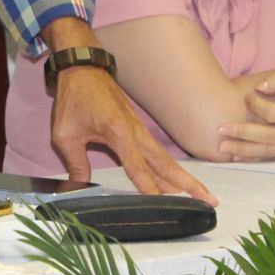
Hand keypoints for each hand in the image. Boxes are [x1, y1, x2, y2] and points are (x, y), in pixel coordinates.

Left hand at [50, 67, 216, 203]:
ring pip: (164, 158)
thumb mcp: (64, 133)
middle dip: (187, 184)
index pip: (138, 168)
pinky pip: (156, 152)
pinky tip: (174, 180)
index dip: (151, 189)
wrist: (81, 69)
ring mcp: (139, 129)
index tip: (166, 205)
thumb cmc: (73, 99)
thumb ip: (75, 162)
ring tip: (202, 196)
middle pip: (165, 164)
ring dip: (182, 177)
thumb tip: (80, 187)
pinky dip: (168, 167)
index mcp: (119, 133)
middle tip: (210, 201)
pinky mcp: (137, 127)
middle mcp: (135, 132)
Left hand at [217, 67, 274, 159]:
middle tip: (220, 129)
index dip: (256, 105)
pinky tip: (238, 156)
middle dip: (242, 134)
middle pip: (268, 137)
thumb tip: (258, 87)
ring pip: (269, 151)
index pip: (274, 113)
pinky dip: (256, 157)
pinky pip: (274, 157)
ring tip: (222, 148)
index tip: (248, 96)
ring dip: (245, 150)